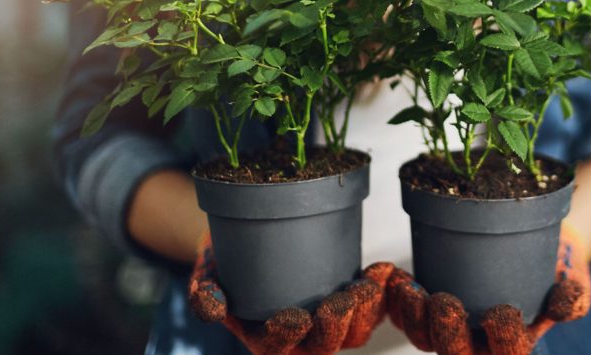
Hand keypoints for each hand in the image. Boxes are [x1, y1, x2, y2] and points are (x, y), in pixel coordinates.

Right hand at [188, 231, 394, 354]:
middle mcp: (299, 339)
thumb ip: (205, 292)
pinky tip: (385, 271)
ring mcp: (327, 323)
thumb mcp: (206, 274)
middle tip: (344, 298)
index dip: (287, 336)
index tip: (295, 317)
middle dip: (337, 324)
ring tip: (370, 285)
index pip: (277, 347)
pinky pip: (370, 308)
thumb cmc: (225, 263)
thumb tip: (213, 308)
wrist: (247, 246)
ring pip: (354, 332)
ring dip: (365, 311)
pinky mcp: (348, 303)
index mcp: (263, 339)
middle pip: (324, 344)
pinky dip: (381, 293)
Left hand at [386, 222, 590, 354]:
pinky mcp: (431, 306)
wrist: (540, 249)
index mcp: (515, 345)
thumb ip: (573, 295)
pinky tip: (393, 277)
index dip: (503, 340)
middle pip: (455, 353)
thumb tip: (563, 307)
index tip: (503, 311)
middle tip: (445, 301)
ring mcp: (452, 327)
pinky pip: (407, 313)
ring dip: (413, 316)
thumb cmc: (559, 270)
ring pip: (425, 337)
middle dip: (445, 332)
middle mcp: (480, 344)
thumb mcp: (575, 279)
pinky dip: (397, 297)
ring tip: (409, 289)